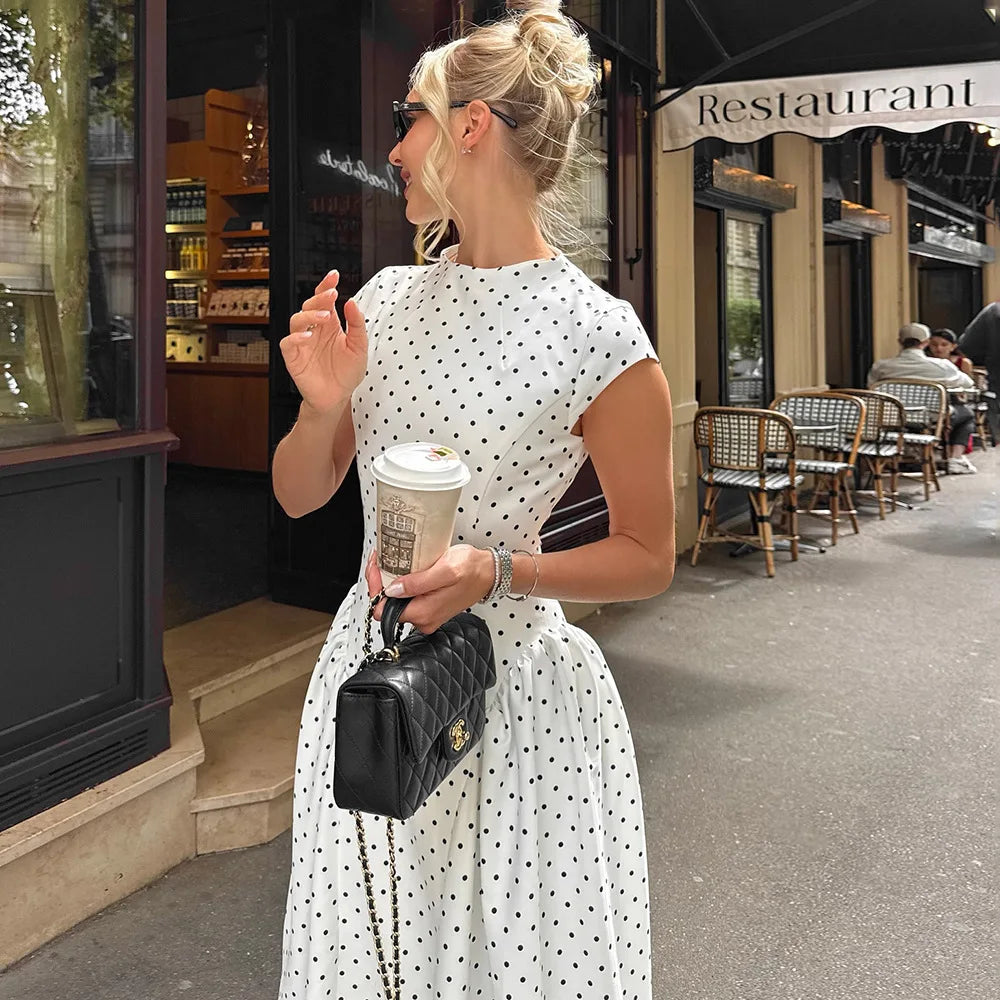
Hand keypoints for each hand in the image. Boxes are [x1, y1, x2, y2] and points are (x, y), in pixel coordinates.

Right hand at [280, 270, 367, 414]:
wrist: (337, 397)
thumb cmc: (347, 372)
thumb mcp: (359, 347)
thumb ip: (357, 325)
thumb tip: (351, 302)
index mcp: (329, 325)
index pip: (325, 301)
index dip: (326, 286)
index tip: (334, 275)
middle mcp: (314, 331)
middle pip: (310, 306)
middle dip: (319, 297)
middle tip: (331, 294)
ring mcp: (303, 343)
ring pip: (296, 320)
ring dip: (309, 315)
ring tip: (324, 316)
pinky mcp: (294, 358)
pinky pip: (288, 343)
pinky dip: (296, 338)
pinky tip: (308, 336)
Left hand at [364, 546, 493, 633]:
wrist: (490, 573)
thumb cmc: (473, 569)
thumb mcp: (445, 570)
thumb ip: (417, 583)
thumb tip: (392, 590)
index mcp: (423, 612)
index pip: (381, 609)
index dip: (375, 587)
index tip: (376, 567)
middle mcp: (424, 618)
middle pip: (387, 605)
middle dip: (381, 581)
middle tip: (382, 558)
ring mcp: (427, 614)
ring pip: (397, 600)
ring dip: (392, 580)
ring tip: (393, 560)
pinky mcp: (430, 607)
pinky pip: (408, 598)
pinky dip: (403, 583)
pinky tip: (406, 568)